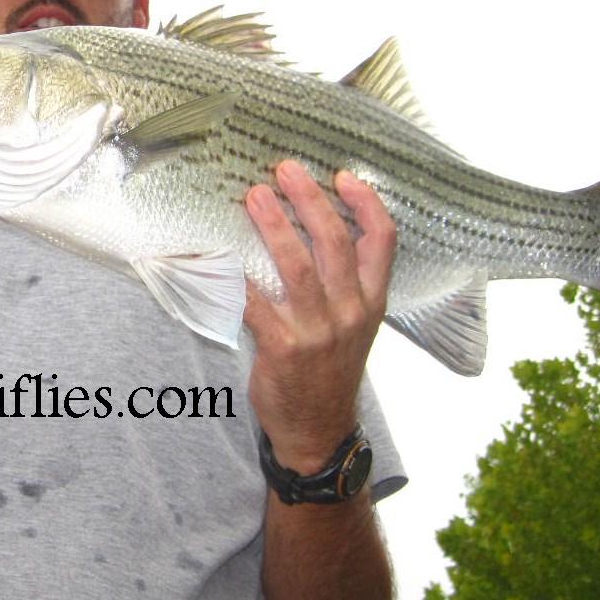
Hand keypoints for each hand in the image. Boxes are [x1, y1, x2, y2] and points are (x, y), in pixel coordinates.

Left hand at [243, 160, 395, 473]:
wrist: (319, 430)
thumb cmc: (331, 370)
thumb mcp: (356, 326)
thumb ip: (344, 284)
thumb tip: (309, 230)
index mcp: (372, 302)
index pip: (382, 242)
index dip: (366, 204)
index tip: (343, 176)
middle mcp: (350, 312)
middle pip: (334, 242)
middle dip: (309, 200)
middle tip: (285, 170)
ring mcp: (318, 331)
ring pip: (297, 266)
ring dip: (275, 226)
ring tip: (255, 197)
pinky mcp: (283, 347)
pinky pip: (255, 302)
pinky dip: (234, 275)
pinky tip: (216, 254)